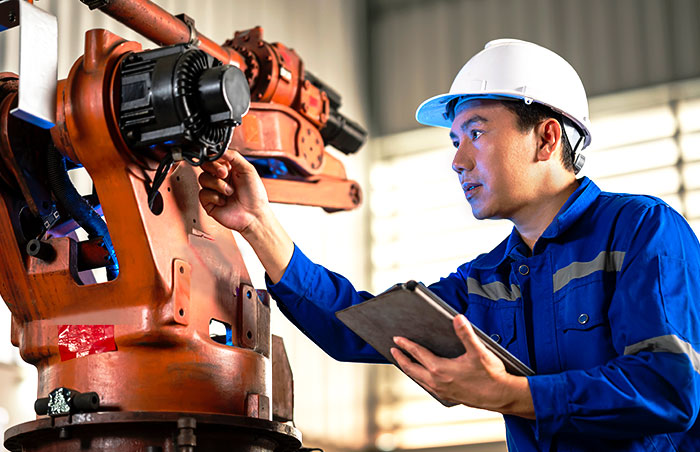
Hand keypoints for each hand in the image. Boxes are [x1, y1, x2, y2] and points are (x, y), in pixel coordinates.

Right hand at [198, 150, 293, 282]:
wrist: (254, 216)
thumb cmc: (255, 196)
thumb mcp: (248, 170)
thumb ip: (234, 156)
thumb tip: (220, 149)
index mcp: (229, 169)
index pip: (214, 157)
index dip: (215, 158)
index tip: (221, 162)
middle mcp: (220, 178)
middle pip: (205, 166)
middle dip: (214, 169)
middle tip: (224, 174)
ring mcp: (214, 190)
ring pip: (203, 179)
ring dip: (218, 185)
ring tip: (230, 192)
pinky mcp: (209, 202)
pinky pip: (202, 193)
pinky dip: (214, 196)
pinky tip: (224, 201)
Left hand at [390, 314, 534, 417]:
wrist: (502, 397)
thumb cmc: (491, 375)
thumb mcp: (479, 351)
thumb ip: (466, 334)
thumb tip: (457, 318)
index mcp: (440, 369)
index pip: (418, 354)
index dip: (406, 345)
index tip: (396, 339)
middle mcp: (437, 382)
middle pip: (412, 369)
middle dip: (401, 359)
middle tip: (393, 350)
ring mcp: (442, 391)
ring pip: (419, 379)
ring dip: (410, 369)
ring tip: (405, 362)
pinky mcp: (448, 397)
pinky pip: (427, 386)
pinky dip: (420, 378)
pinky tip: (424, 376)